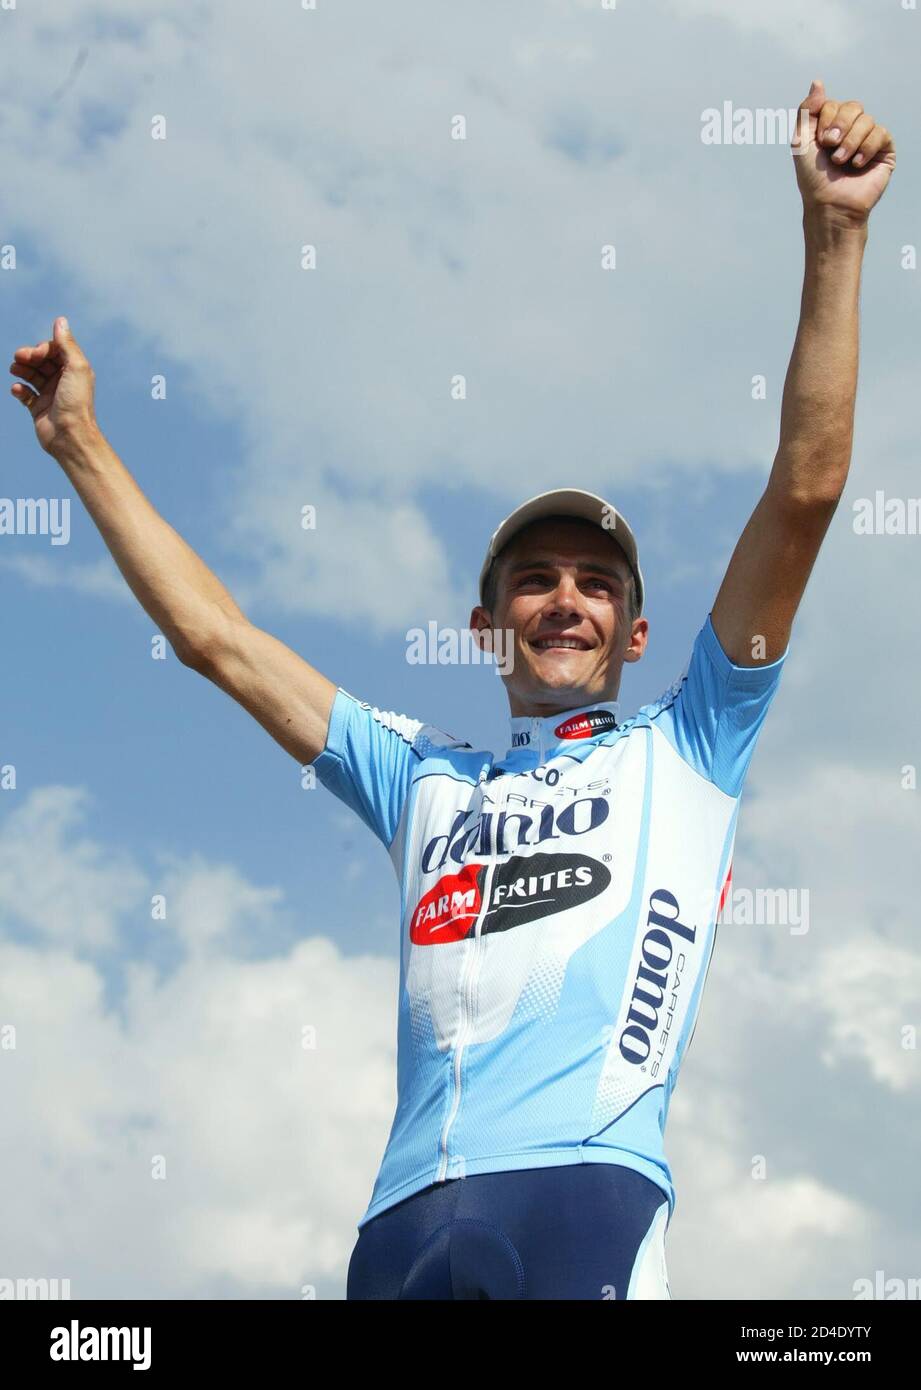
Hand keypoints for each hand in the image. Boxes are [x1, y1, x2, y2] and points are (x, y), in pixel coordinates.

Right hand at [9, 317, 98, 456]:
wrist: (70, 436)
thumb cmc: (76, 402)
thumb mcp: (76, 367)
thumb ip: (66, 344)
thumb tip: (60, 320)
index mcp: (73, 370)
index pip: (53, 350)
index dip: (42, 348)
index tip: (36, 354)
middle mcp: (62, 381)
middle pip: (41, 361)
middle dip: (28, 356)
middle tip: (19, 358)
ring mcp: (50, 395)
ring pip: (31, 375)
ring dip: (21, 369)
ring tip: (15, 370)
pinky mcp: (38, 409)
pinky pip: (25, 394)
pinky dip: (19, 389)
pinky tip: (18, 390)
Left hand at [792, 78, 894, 223]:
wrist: (830, 204)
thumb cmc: (813, 178)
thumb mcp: (801, 142)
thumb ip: (806, 111)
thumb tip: (818, 82)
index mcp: (831, 126)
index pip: (833, 103)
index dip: (826, 119)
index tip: (820, 142)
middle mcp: (851, 130)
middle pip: (853, 106)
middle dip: (840, 126)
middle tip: (831, 147)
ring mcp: (868, 139)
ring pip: (866, 120)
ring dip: (851, 142)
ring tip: (842, 162)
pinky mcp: (884, 150)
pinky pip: (881, 133)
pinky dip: (866, 148)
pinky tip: (857, 165)